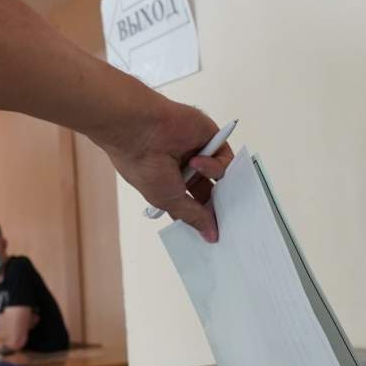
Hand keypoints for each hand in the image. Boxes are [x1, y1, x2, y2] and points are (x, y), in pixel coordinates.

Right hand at [95, 94, 233, 242]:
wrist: (141, 131)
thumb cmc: (143, 164)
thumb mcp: (170, 200)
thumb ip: (194, 216)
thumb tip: (209, 234)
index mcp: (169, 184)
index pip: (193, 204)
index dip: (203, 216)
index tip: (213, 229)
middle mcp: (184, 168)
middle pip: (210, 190)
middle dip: (216, 202)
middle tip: (221, 214)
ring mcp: (197, 152)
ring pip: (221, 175)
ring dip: (212, 181)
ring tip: (197, 178)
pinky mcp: (210, 137)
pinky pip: (224, 158)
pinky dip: (214, 164)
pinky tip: (197, 162)